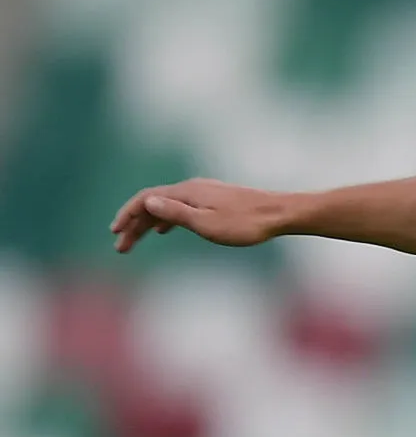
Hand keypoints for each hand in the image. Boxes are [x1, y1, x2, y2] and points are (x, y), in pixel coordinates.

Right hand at [110, 179, 289, 252]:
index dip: (127, 214)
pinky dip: (166, 219)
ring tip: (135, 242)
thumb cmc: (245, 223)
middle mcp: (193, 188)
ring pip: (167, 206)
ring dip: (148, 224)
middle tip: (121, 247)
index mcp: (188, 192)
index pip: (147, 199)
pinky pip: (181, 208)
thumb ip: (176, 213)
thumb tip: (148, 203)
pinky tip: (164, 230)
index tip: (114, 232)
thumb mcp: (206, 223)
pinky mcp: (215, 201)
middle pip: (154, 203)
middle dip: (134, 224)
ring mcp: (205, 193)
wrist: (280, 214)